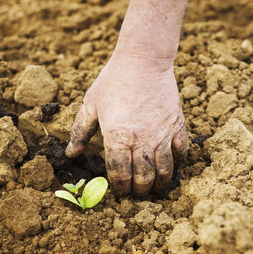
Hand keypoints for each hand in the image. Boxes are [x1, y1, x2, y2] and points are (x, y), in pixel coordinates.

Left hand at [66, 53, 187, 195]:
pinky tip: (170, 167)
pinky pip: (181, 153)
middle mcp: (141, 140)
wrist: (144, 61)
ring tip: (153, 187)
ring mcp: (162, 135)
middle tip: (136, 192)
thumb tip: (71, 153)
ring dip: (158, 183)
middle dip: (139, 190)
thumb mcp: (90, 104)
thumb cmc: (114, 80)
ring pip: (164, 171)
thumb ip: (79, 131)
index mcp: (117, 137)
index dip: (119, 187)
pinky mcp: (177, 126)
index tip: (119, 191)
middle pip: (143, 178)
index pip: (119, 174)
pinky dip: (177, 165)